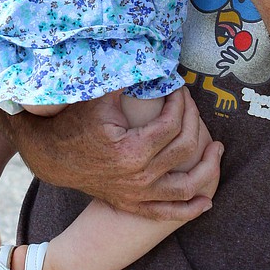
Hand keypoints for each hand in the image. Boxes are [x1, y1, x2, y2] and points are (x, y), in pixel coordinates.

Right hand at [0, 88, 221, 220]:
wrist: (52, 157)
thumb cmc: (75, 122)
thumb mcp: (98, 97)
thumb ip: (124, 77)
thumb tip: (149, 56)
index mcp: (131, 150)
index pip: (172, 124)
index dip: (180, 103)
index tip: (179, 89)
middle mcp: (139, 177)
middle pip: (184, 148)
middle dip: (194, 121)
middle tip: (191, 105)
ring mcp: (137, 195)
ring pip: (186, 187)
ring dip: (208, 168)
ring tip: (217, 148)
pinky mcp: (133, 204)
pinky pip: (168, 213)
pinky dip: (190, 209)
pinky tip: (207, 200)